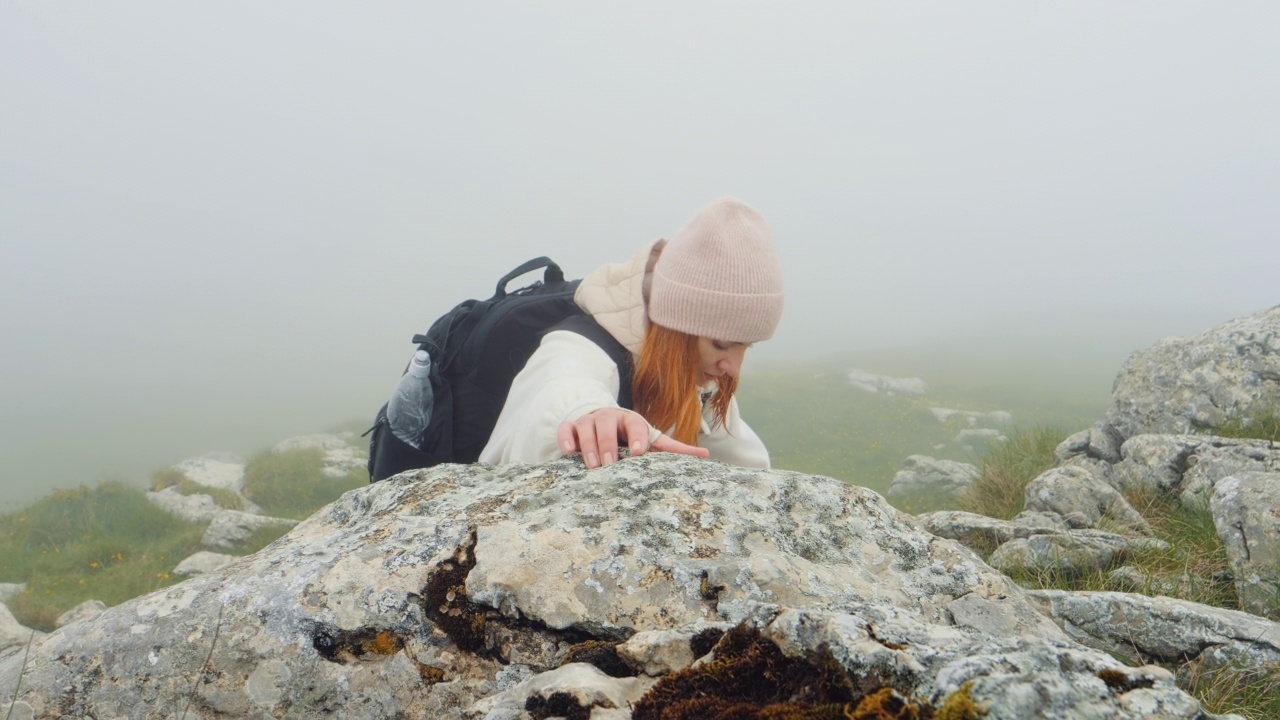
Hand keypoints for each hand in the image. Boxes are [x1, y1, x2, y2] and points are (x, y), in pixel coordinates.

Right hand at [557, 407, 709, 468]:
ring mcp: (589, 421)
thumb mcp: (650, 439)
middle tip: (609, 464)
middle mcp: (609, 417)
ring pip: (585, 427)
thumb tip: (705, 456)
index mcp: (631, 420)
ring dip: (588, 446)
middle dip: (608, 445)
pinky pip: (566, 430)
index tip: (639, 452)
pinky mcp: (572, 427)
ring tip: (592, 465)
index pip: (635, 424)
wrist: (603, 421)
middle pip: (607, 425)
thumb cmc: (630, 436)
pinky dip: (566, 438)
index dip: (637, 436)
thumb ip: (673, 449)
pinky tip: (568, 451)